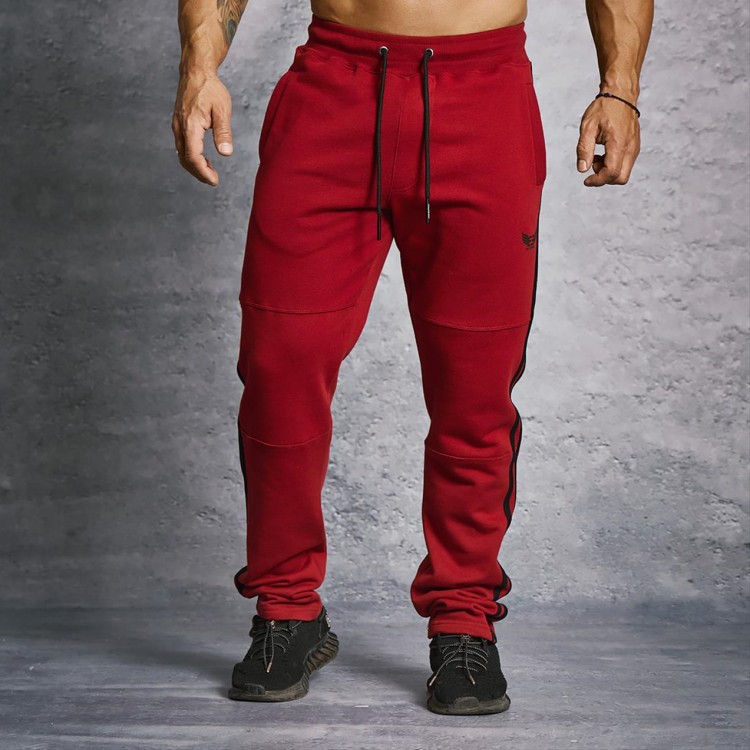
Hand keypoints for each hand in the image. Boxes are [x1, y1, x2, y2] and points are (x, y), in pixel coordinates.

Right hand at [172, 71, 233, 185]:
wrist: (195, 71)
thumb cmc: (210, 88)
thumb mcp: (222, 109)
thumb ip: (223, 132)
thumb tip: (226, 153)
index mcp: (190, 125)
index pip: (193, 156)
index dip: (203, 172)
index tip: (214, 181)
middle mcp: (180, 127)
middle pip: (185, 159)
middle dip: (199, 173)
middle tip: (213, 180)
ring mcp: (177, 126)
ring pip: (182, 154)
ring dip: (195, 166)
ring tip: (211, 171)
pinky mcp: (178, 124)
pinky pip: (182, 146)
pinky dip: (191, 157)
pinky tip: (204, 159)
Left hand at [576, 94, 640, 186]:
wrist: (621, 94)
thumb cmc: (604, 108)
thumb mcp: (588, 127)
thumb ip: (584, 149)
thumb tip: (582, 169)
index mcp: (619, 143)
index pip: (612, 173)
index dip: (597, 180)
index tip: (586, 179)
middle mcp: (631, 148)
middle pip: (621, 178)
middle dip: (604, 178)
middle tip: (593, 163)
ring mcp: (635, 147)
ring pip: (624, 173)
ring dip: (608, 171)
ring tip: (596, 155)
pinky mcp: (634, 146)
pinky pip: (625, 164)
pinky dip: (613, 165)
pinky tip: (603, 153)